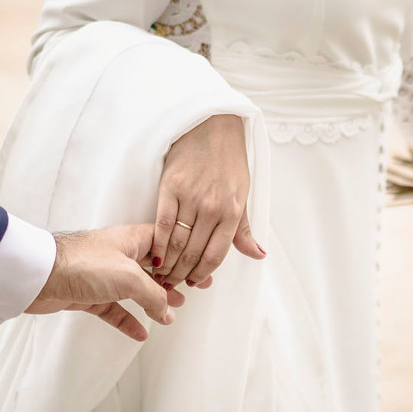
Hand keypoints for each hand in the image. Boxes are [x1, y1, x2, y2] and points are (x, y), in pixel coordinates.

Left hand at [26, 224, 187, 341]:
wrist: (40, 277)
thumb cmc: (81, 264)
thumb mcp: (128, 277)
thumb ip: (153, 294)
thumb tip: (167, 310)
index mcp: (132, 239)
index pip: (165, 244)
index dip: (184, 256)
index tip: (201, 271)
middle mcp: (119, 255)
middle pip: (153, 267)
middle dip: (173, 280)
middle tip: (194, 290)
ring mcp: (104, 275)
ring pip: (136, 289)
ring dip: (154, 301)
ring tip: (171, 312)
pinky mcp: (90, 294)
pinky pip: (115, 309)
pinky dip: (129, 320)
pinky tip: (141, 333)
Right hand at [153, 114, 265, 289]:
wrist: (211, 126)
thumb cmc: (228, 160)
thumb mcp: (242, 194)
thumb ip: (244, 229)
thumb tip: (258, 254)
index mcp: (232, 211)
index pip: (216, 255)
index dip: (203, 274)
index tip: (194, 283)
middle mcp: (212, 208)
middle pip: (194, 252)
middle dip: (183, 274)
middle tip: (173, 285)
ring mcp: (191, 198)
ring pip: (178, 242)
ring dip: (169, 264)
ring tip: (162, 275)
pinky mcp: (170, 187)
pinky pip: (163, 223)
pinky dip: (158, 243)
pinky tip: (155, 255)